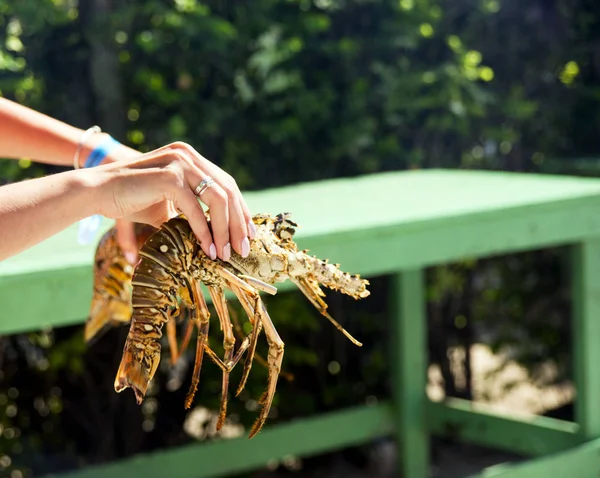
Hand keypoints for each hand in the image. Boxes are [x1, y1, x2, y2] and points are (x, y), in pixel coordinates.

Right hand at [91, 141, 254, 261]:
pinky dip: (204, 231)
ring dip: (224, 230)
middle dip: (238, 224)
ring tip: (225, 254)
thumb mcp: (169, 206)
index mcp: (191, 158)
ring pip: (217, 199)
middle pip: (227, 191)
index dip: (241, 211)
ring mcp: (179, 162)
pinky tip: (207, 249)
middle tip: (244, 250)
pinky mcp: (168, 176)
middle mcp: (188, 155)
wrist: (97, 193)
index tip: (249, 235)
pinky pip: (194, 208)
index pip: (226, 184)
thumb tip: (218, 239)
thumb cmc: (131, 201)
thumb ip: (192, 213)